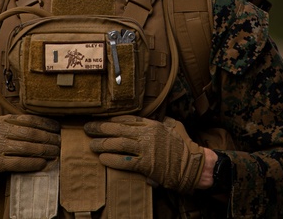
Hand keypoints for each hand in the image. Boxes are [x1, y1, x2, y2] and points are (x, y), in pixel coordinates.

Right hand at [0, 114, 60, 185]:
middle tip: (60, 142)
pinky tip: (42, 164)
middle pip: (31, 134)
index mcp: (1, 120)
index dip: (45, 124)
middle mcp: (0, 132)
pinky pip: (18, 163)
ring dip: (44, 151)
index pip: (29, 119)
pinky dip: (32, 163)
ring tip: (55, 153)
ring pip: (27, 148)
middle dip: (49, 138)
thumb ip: (7, 119)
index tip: (57, 128)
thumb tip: (29, 118)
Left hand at [84, 115, 204, 192]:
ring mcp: (146, 149)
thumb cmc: (185, 145)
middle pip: (118, 129)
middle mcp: (147, 134)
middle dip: (101, 128)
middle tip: (88, 128)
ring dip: (102, 144)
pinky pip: (124, 161)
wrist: (194, 164)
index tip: (101, 119)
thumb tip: (157, 118)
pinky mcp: (146, 165)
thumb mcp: (174, 125)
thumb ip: (162, 121)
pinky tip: (103, 159)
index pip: (128, 118)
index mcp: (153, 124)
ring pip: (118, 144)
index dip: (112, 119)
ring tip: (91, 145)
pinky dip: (112, 160)